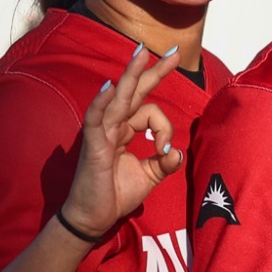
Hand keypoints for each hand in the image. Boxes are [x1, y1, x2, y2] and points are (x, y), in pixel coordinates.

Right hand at [57, 46, 183, 240]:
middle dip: (152, 71)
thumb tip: (178, 153)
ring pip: (118, 99)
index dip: (165, 127)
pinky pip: (97, 120)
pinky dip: (102, 104)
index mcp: (125, 129)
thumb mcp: (149, 176)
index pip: (150, 112)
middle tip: (172, 52)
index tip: (167, 150)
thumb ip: (164, 162)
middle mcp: (113, 125)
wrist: (94, 219)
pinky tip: (111, 88)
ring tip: (140, 54)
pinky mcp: (93, 146)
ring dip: (130, 76)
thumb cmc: (116, 195)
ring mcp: (101, 133)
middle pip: (134, 92)